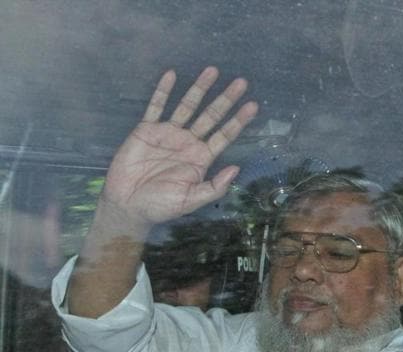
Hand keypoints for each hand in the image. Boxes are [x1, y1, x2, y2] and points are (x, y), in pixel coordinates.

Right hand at [102, 67, 257, 225]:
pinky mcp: (146, 130)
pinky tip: (172, 75)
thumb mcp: (190, 200)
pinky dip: (163, 91)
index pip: (224, 135)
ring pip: (187, 106)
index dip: (238, 120)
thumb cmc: (160, 206)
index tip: (252, 106)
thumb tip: (236, 169)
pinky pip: (156, 106)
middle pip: (210, 116)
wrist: (128, 205)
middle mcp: (188, 142)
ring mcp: (168, 134)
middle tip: (241, 82)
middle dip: (225, 99)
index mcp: (201, 158)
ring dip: (199, 89)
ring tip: (212, 71)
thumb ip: (214, 187)